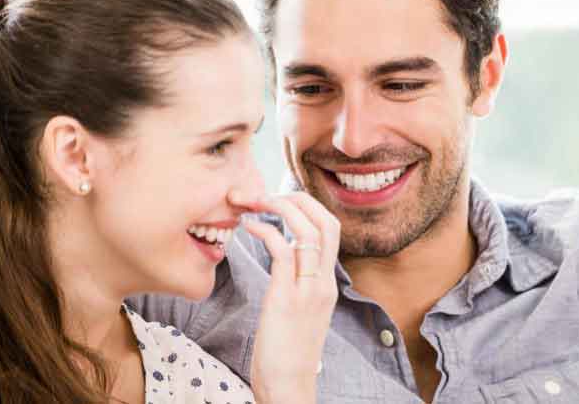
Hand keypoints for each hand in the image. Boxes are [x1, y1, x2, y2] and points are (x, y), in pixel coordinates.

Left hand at [233, 191, 339, 403]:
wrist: (288, 388)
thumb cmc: (285, 354)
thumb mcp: (298, 312)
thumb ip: (296, 283)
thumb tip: (285, 258)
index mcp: (327, 284)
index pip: (330, 229)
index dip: (307, 206)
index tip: (280, 200)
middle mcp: (323, 282)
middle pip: (325, 221)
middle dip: (296, 198)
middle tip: (265, 194)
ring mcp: (308, 290)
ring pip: (307, 230)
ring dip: (279, 207)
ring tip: (253, 202)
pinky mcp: (286, 298)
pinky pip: (281, 250)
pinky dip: (265, 230)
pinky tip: (248, 226)